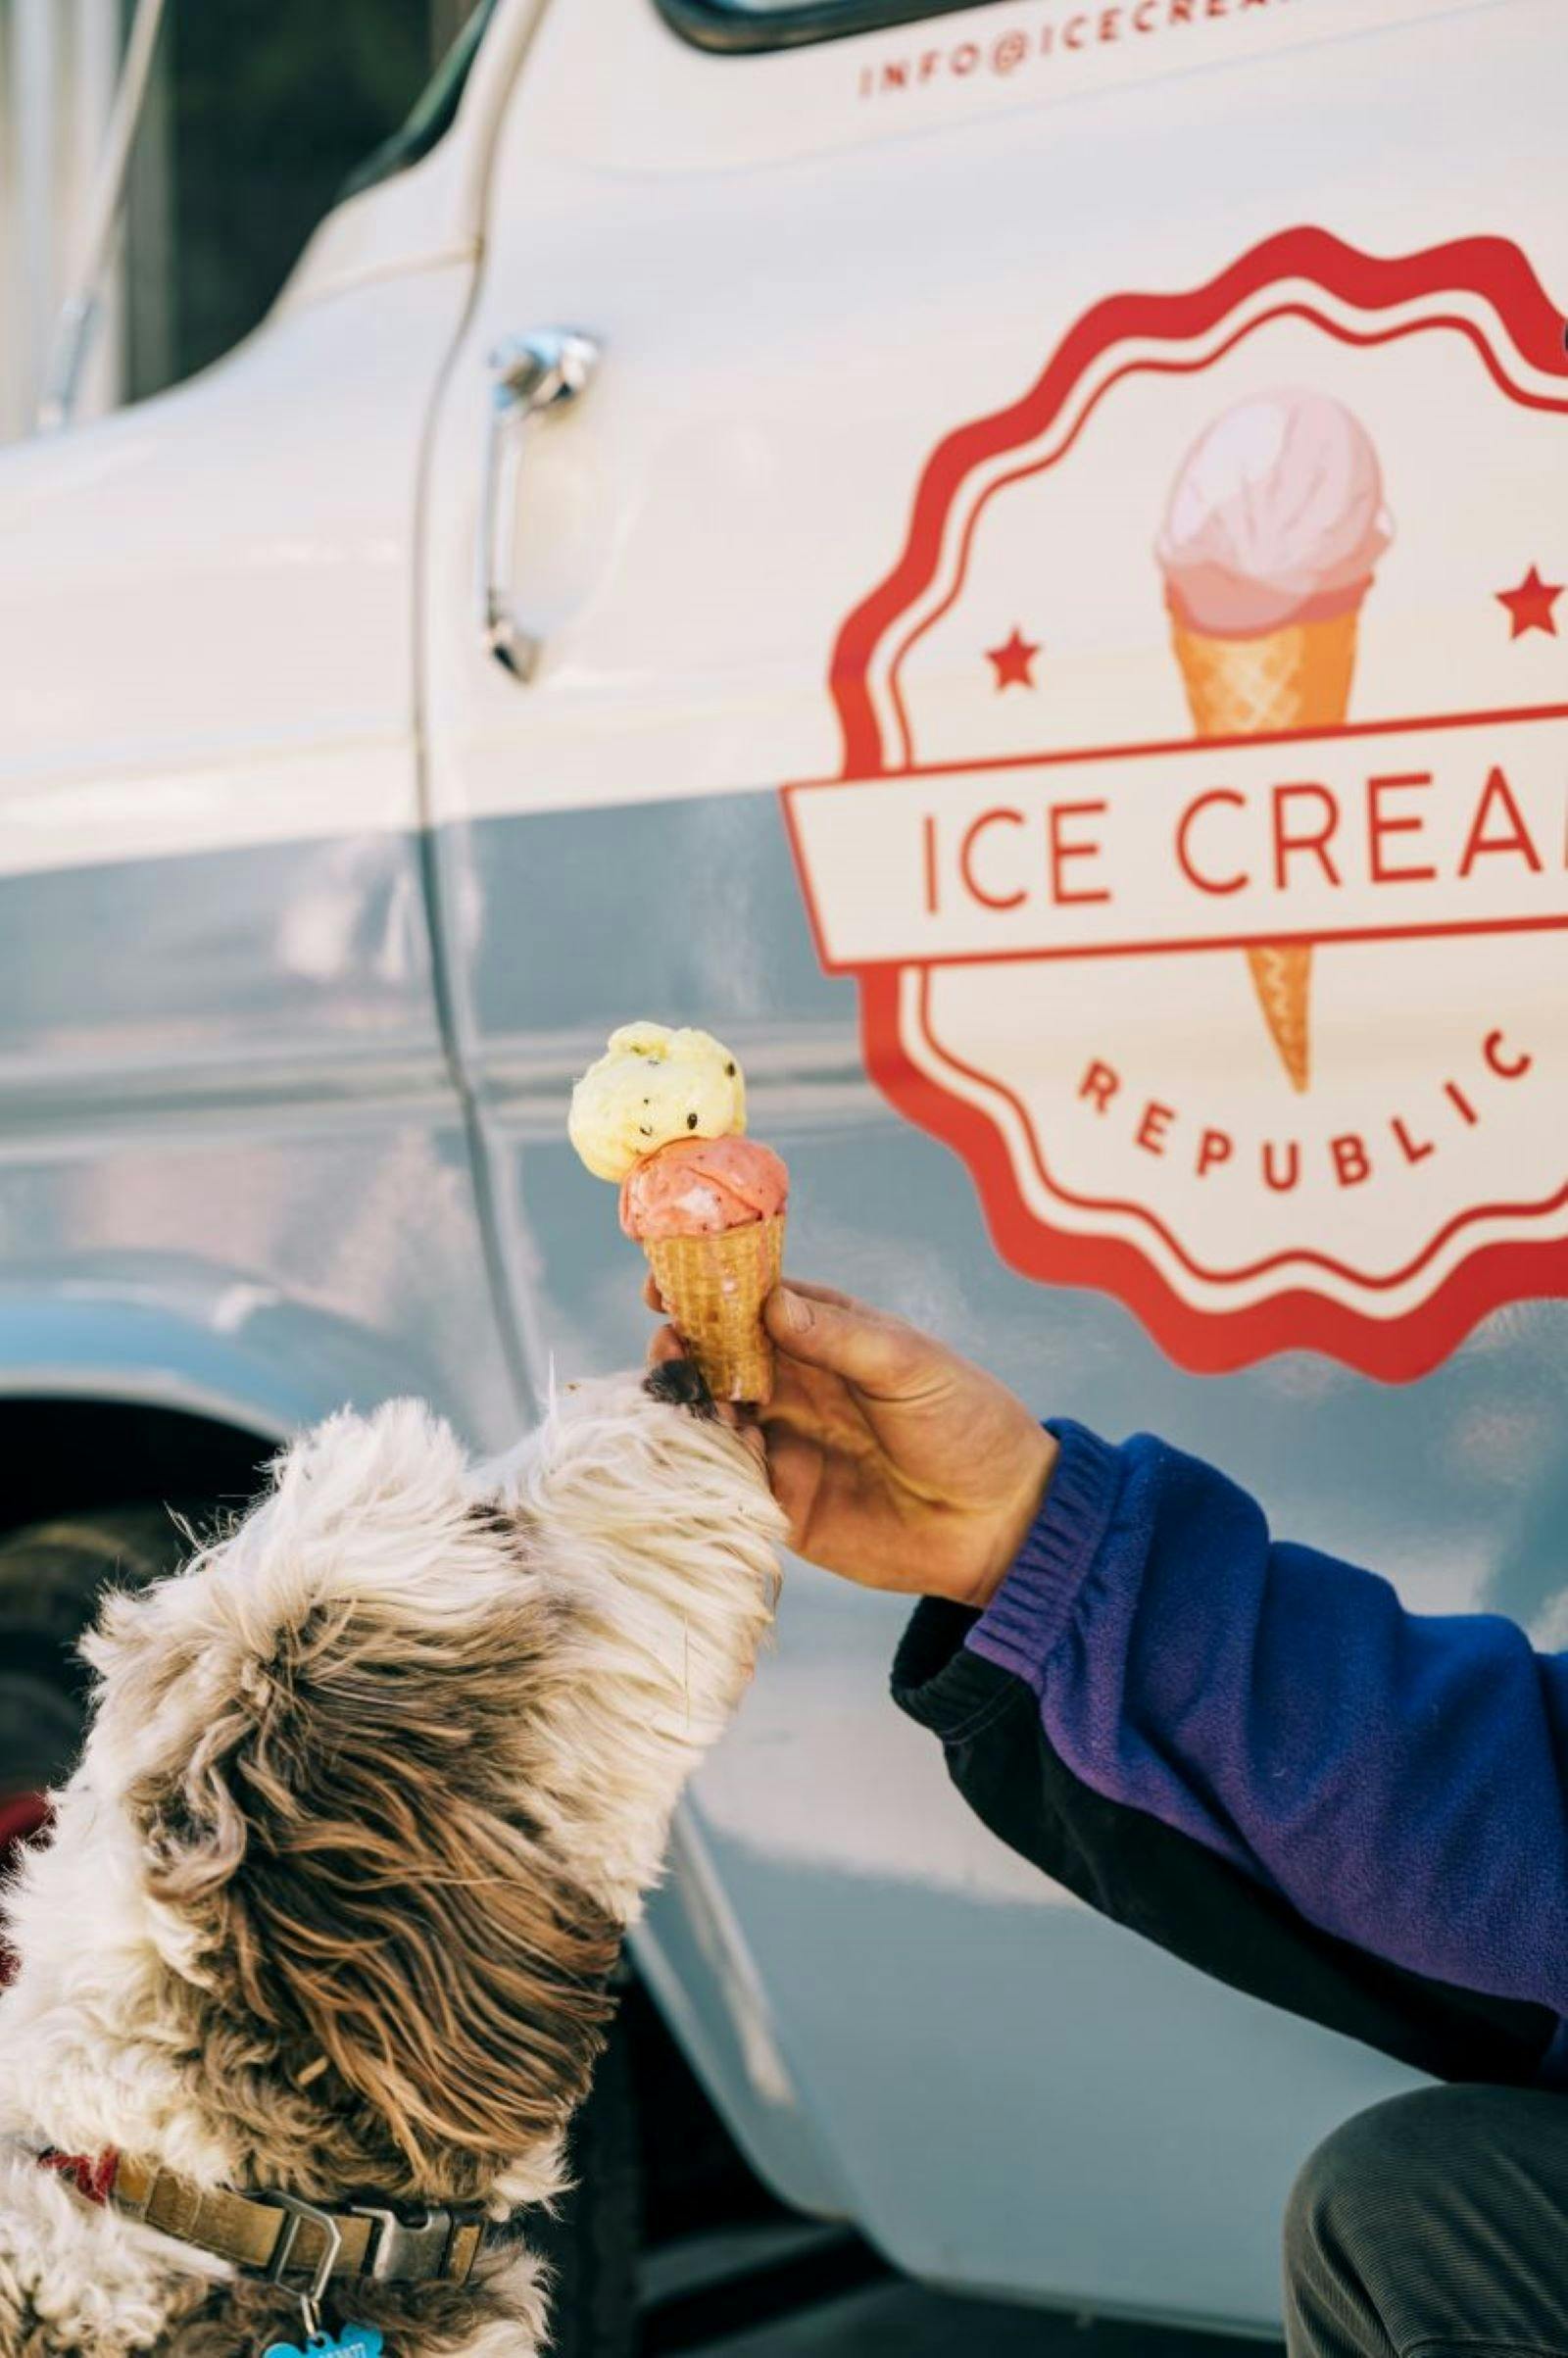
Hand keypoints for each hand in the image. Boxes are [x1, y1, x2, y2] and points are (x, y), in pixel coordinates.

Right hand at [647, 1278, 1055, 1608]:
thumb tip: (771, 1303)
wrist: (998, 1523)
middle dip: (684, 1344)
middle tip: (668, 1341)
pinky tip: (720, 1447)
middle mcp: (794, 1385)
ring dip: (688, 1402)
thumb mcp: (912, 1367)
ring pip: (712, 1414)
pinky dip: (711, 1460)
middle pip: (718, 1356)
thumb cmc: (967, 1425)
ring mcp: (784, 1441)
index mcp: (826, 1337)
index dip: (706, 1288)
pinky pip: (729, 1477)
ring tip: (682, 1392)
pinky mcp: (781, 1501)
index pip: (752, 1302)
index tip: (665, 1281)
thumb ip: (842, 1338)